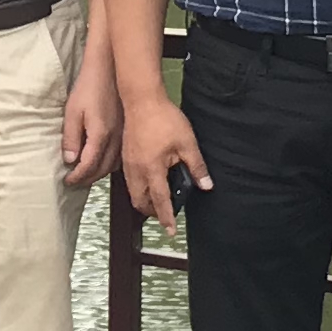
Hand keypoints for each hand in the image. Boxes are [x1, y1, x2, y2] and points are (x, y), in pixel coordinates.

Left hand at [60, 44, 120, 188]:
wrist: (109, 69)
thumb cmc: (89, 87)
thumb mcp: (73, 111)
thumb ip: (70, 137)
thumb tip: (69, 160)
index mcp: (100, 135)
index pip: (88, 166)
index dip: (77, 177)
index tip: (67, 181)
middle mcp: (115, 139)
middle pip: (102, 169)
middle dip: (87, 179)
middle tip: (74, 181)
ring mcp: (124, 135)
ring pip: (113, 165)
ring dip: (99, 173)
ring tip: (86, 175)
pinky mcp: (127, 131)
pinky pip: (120, 156)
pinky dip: (110, 164)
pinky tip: (102, 161)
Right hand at [118, 88, 207, 232]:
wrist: (142, 99)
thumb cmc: (164, 118)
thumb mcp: (187, 143)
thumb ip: (197, 167)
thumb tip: (206, 185)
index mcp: (152, 169)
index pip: (160, 201)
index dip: (167, 217)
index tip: (171, 231)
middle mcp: (136, 170)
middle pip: (140, 202)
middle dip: (152, 212)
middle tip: (166, 214)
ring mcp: (128, 163)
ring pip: (133, 192)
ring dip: (144, 200)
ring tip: (159, 198)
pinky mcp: (125, 156)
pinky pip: (130, 180)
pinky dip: (139, 187)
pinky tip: (150, 180)